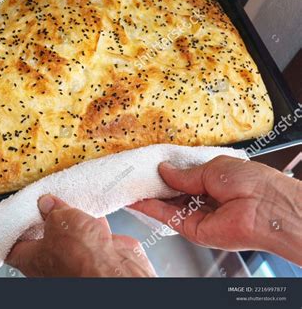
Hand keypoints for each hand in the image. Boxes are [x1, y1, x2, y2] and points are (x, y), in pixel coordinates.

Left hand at [6, 195, 156, 276]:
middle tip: (46, 199)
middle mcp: (51, 264)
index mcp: (31, 260)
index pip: (13, 246)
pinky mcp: (96, 254)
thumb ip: (51, 210)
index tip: (16, 213)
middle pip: (43, 236)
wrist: (115, 270)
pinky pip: (89, 233)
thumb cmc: (81, 257)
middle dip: (46, 217)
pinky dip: (90, 220)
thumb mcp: (59, 221)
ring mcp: (75, 259)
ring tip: (68, 199)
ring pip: (68, 234)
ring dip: (70, 218)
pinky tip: (90, 207)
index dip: (13, 228)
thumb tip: (47, 204)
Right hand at [130, 155, 301, 265]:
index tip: (151, 166)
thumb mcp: (212, 168)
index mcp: (215, 182)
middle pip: (174, 194)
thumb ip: (185, 174)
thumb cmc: (251, 182)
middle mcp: (206, 200)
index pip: (185, 178)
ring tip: (130, 185)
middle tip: (136, 175)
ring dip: (149, 197)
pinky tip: (138, 200)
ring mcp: (199, 216)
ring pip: (168, 206)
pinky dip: (151, 209)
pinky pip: (168, 218)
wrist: (266, 208)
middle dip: (156, 185)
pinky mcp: (192, 230)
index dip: (168, 173)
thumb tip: (164, 170)